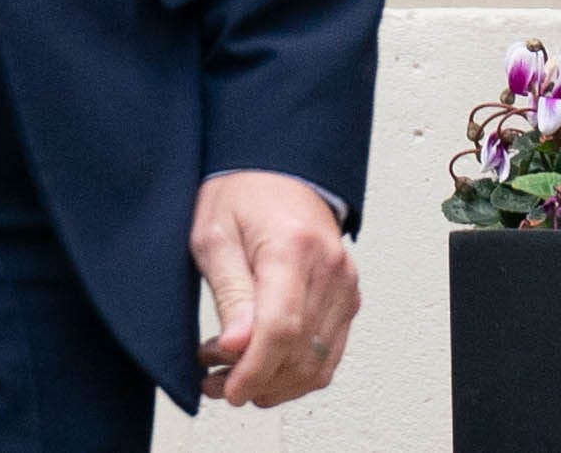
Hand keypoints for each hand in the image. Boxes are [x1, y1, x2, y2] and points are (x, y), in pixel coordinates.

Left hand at [192, 170, 359, 407]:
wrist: (278, 170)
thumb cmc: (241, 195)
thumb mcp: (214, 235)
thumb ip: (230, 293)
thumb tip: (237, 349)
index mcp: (294, 248)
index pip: (282, 328)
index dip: (254, 369)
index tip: (227, 390)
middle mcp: (330, 270)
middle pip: (301, 353)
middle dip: (256, 380)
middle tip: (212, 381)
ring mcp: (345, 286)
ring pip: (318, 363)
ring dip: (275, 383)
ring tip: (228, 377)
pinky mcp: (348, 299)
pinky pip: (328, 353)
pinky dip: (295, 372)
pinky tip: (262, 370)